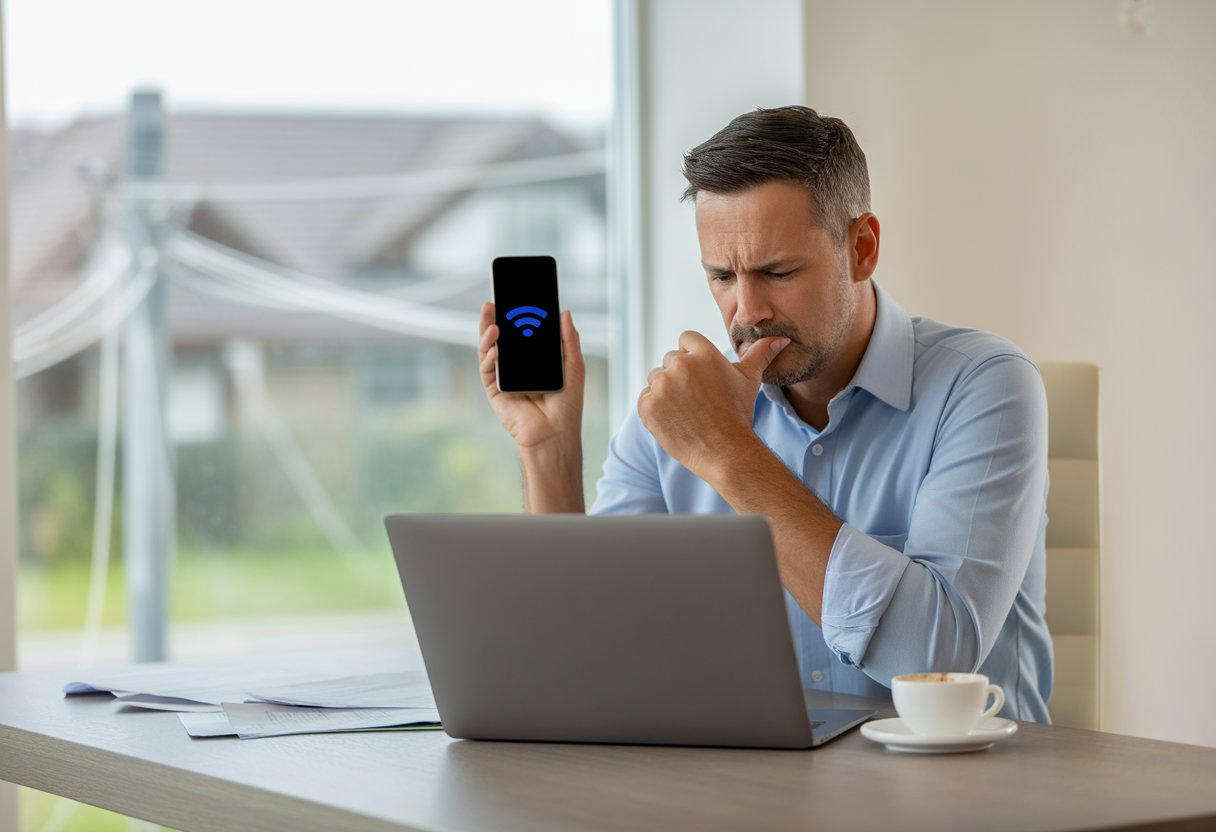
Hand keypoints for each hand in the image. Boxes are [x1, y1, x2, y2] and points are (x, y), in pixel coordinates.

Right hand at [478, 301, 585, 449]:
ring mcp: (503, 377)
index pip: (520, 331)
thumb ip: (569, 339)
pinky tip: (495, 348)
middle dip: (494, 319)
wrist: (556, 433)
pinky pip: (486, 370)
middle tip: (493, 302)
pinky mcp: (494, 391)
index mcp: (533, 358)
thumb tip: (565, 312)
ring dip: (487, 334)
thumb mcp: (574, 366)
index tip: (514, 297)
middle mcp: (516, 365)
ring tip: (493, 321)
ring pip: (489, 349)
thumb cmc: (568, 404)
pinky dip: (489, 357)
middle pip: (500, 337)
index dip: (515, 314)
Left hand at [637, 331, 788, 478]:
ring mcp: (661, 385)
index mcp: (703, 353)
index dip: (692, 356)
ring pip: (656, 379)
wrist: (725, 451)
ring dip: (666, 391)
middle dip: (679, 376)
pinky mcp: (647, 405)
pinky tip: (675, 420)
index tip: (700, 376)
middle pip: (670, 360)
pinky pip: (645, 398)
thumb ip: (760, 354)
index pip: (686, 339)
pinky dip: (655, 409)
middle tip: (696, 399)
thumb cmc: (738, 415)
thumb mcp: (750, 380)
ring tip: (687, 410)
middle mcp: (680, 365)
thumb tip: (780, 338)